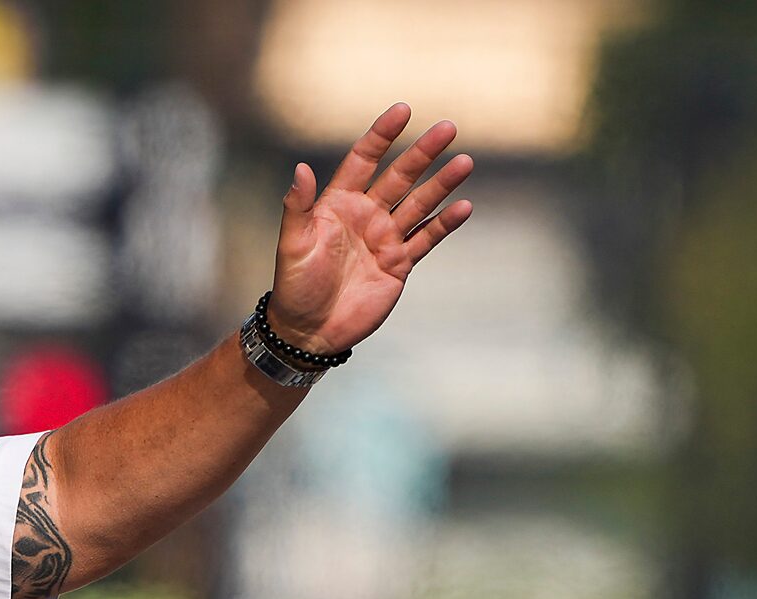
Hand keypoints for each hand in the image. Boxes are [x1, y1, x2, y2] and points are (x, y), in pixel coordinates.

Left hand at [269, 103, 474, 356]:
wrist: (309, 330)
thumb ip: (298, 207)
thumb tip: (301, 169)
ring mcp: (385, 238)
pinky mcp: (399, 263)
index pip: (363, 160)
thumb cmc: (294, 286)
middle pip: (399, 176)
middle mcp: (365, 215)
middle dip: (423, 153)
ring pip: (419, 204)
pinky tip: (464, 207)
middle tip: (448, 128)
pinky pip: (427, 239)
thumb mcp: (292, 244)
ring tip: (464, 162)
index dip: (382, 136)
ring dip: (442, 184)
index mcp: (338, 204)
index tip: (403, 110)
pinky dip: (445, 224)